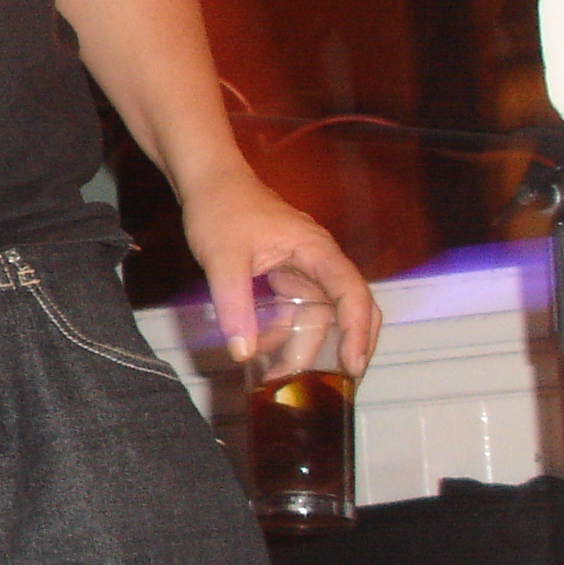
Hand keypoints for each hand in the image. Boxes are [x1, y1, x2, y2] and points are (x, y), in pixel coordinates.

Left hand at [179, 163, 382, 377]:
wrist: (205, 180)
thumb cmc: (220, 206)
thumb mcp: (223, 259)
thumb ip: (234, 306)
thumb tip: (244, 352)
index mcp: (316, 250)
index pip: (352, 293)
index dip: (358, 330)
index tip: (354, 364)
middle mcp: (317, 261)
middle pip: (347, 309)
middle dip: (345, 345)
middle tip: (334, 385)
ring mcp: (301, 268)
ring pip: (316, 315)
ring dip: (302, 345)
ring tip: (280, 377)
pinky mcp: (283, 274)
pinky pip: (293, 309)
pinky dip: (283, 332)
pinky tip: (263, 352)